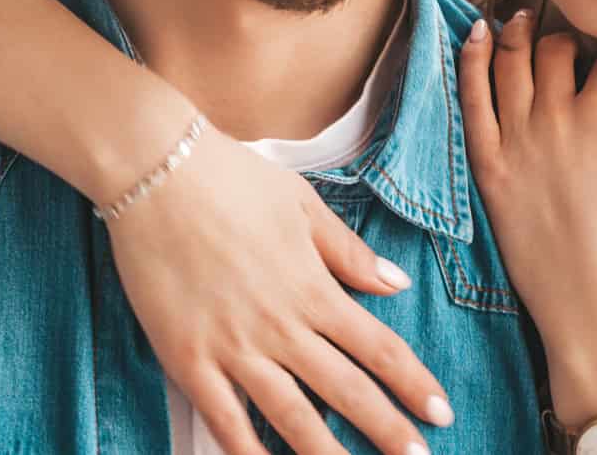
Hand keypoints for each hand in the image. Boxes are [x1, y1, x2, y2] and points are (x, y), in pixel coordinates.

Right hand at [103, 127, 454, 454]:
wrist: (156, 171)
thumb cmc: (230, 178)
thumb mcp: (302, 205)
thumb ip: (348, 252)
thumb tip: (395, 284)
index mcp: (313, 288)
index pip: (378, 348)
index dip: (413, 384)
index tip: (441, 412)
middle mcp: (281, 327)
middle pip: (347, 392)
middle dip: (388, 432)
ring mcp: (234, 348)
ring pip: (292, 419)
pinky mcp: (187, 359)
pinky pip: (223, 421)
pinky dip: (245, 453)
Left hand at [458, 11, 596, 424]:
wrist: (595, 299)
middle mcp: (558, 116)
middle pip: (556, 51)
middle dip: (566, 42)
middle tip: (567, 48)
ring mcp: (517, 137)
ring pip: (511, 60)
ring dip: (516, 32)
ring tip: (520, 20)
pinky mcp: (487, 162)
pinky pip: (472, 96)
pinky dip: (471, 56)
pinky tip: (474, 33)